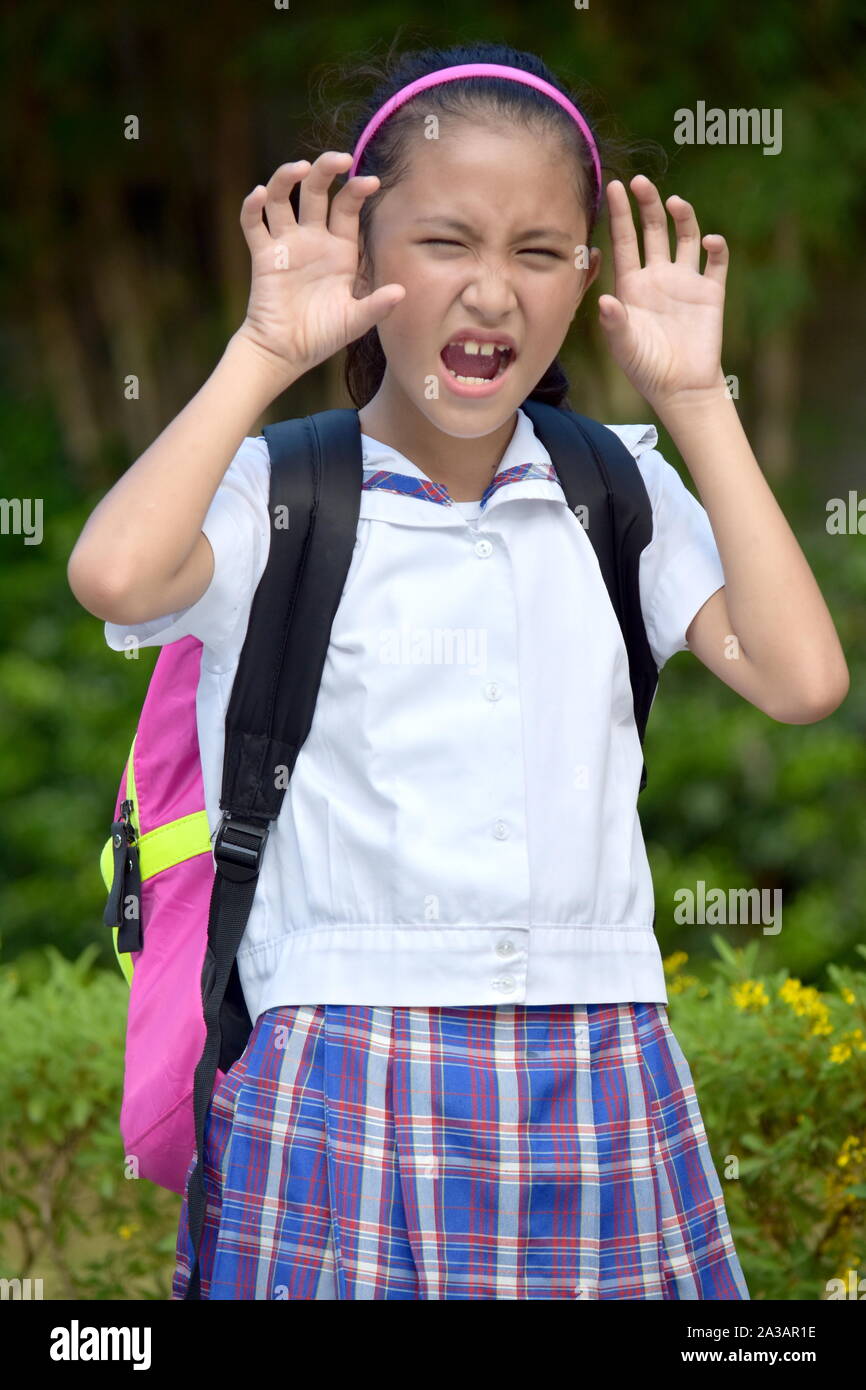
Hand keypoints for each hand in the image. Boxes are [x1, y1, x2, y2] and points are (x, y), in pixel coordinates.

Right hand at [236, 151, 405, 382]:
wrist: (286, 352)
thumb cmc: (322, 335)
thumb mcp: (355, 322)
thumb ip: (376, 305)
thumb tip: (401, 291)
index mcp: (339, 249)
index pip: (347, 208)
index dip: (356, 191)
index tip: (370, 182)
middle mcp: (312, 239)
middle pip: (316, 191)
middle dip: (326, 170)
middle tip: (339, 157)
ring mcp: (286, 244)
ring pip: (282, 198)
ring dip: (287, 178)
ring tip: (300, 168)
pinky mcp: (263, 255)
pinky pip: (253, 224)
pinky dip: (252, 208)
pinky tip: (259, 196)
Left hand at [599, 176, 727, 412]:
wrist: (681, 387)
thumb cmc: (646, 369)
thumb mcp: (625, 348)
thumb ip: (616, 324)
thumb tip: (606, 302)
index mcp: (632, 285)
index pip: (624, 241)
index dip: (619, 214)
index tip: (614, 186)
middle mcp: (658, 276)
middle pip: (652, 230)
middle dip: (647, 204)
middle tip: (641, 181)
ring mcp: (685, 282)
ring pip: (685, 237)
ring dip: (683, 217)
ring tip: (676, 203)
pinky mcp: (711, 292)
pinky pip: (716, 261)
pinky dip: (716, 247)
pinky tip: (710, 241)